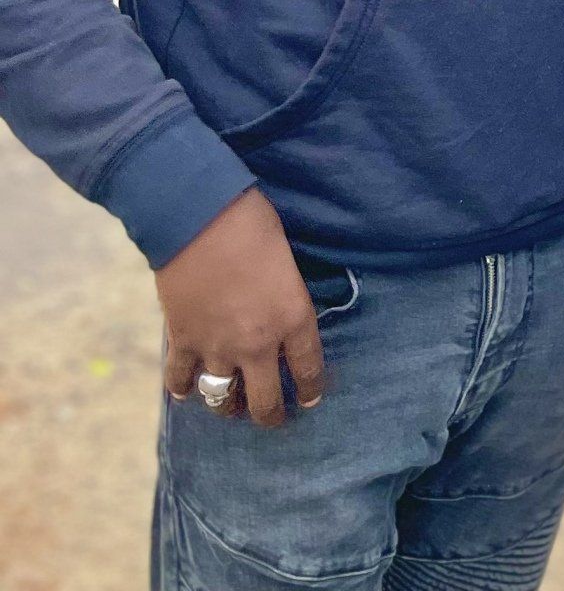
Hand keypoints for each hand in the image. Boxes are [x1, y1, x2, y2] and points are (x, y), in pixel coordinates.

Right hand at [157, 187, 324, 427]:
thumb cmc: (253, 225)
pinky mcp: (182, 343)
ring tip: (230, 405)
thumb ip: (285, 295)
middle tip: (272, 417)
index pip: (309, 369)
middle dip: (271, 416)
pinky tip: (186, 390)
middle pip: (265, 402)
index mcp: (292, 318)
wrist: (200, 218)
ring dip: (228, 407)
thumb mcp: (287, 260)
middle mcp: (258, 344)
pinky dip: (182, 388)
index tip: (310, 398)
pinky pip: (181, 381)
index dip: (311, 389)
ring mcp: (217, 349)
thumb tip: (277, 310)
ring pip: (222, 401)